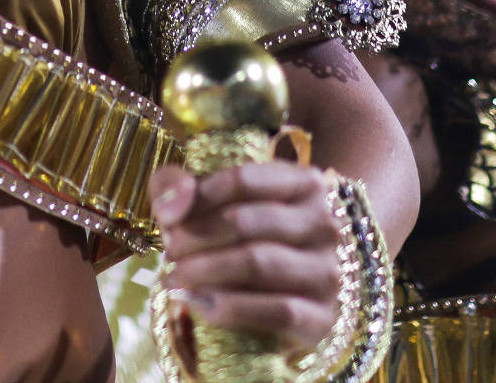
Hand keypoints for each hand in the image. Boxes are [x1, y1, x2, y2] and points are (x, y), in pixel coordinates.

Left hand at [153, 159, 344, 349]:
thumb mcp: (207, 203)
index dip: (198, 197)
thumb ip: (177, 187)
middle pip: (247, 221)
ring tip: (176, 278)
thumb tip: (171, 206)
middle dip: (197, 237)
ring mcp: (327, 271)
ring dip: (207, 270)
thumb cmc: (239, 242)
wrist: (280, 304)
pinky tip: (202, 306)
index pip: (243, 179)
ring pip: (260, 262)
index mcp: (303, 183)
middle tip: (170, 252)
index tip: (169, 217)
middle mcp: (324, 223)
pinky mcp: (323, 316)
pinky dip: (233, 308)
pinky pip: (277, 310)